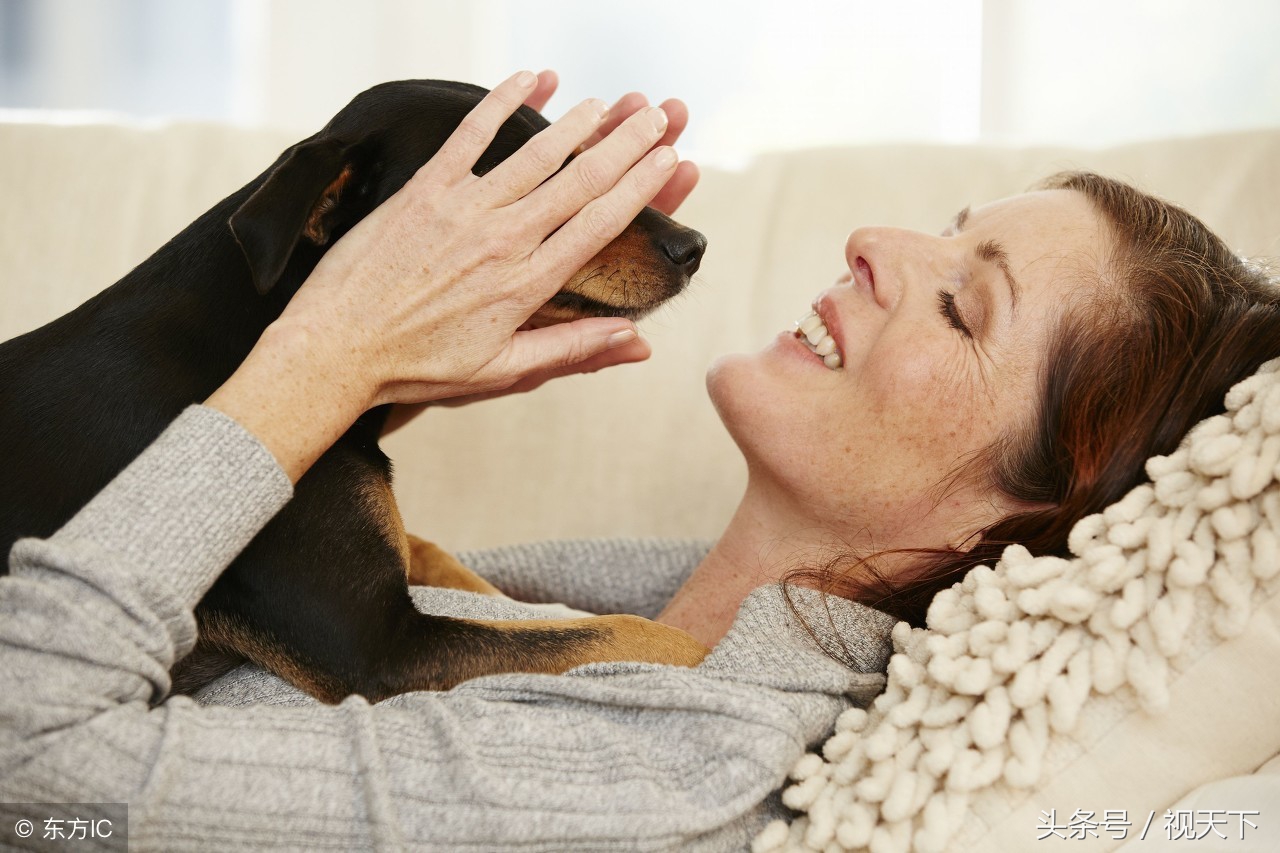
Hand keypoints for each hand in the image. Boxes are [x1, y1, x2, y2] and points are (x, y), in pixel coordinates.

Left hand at [393, 70, 699, 418]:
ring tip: (609, 102)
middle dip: (626, 143)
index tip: (668, 159)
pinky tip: (532, 77)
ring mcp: (462, 209)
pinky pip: (470, 134)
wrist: (335, 348)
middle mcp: (502, 240)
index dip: (640, 186)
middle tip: (658, 114)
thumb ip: (571, 349)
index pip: (600, 224)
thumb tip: (636, 344)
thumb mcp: (502, 372)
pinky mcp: (424, 189)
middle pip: (579, 179)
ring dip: (578, 121)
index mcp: (526, 285)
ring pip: (535, 153)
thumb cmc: (418, 367)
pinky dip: (502, 101)